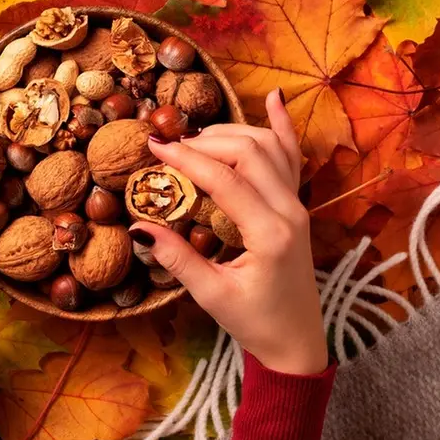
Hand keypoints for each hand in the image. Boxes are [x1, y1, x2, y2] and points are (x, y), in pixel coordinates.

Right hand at [129, 90, 326, 374]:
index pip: (224, 180)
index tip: (154, 148)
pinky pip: (291, 156)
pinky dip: (282, 127)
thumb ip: (177, 258)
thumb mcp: (210, 295)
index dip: (186, 159)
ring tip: (194, 139)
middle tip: (170, 146)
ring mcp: (299, 205)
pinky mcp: (298, 205)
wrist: (297, 340)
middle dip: (206, 141)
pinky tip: (273, 99)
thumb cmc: (255, 322)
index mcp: (269, 234)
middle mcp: (290, 211)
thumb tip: (140, 225)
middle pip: (249, 151)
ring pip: (269, 147)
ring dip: (232, 133)